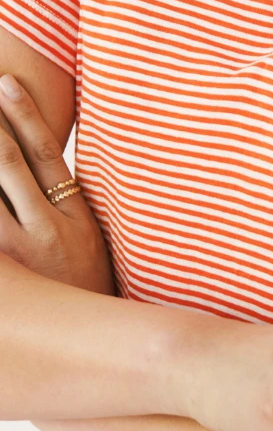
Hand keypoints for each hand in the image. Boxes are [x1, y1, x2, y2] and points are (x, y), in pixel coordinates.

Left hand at [0, 73, 115, 294]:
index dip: (24, 114)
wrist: (104, 348)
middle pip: (6, 163)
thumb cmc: (91, 292)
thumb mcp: (92, 244)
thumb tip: (55, 173)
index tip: (5, 82)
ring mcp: (20, 253)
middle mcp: (46, 227)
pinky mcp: (6, 273)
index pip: (46, 151)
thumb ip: (69, 208)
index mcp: (75, 214)